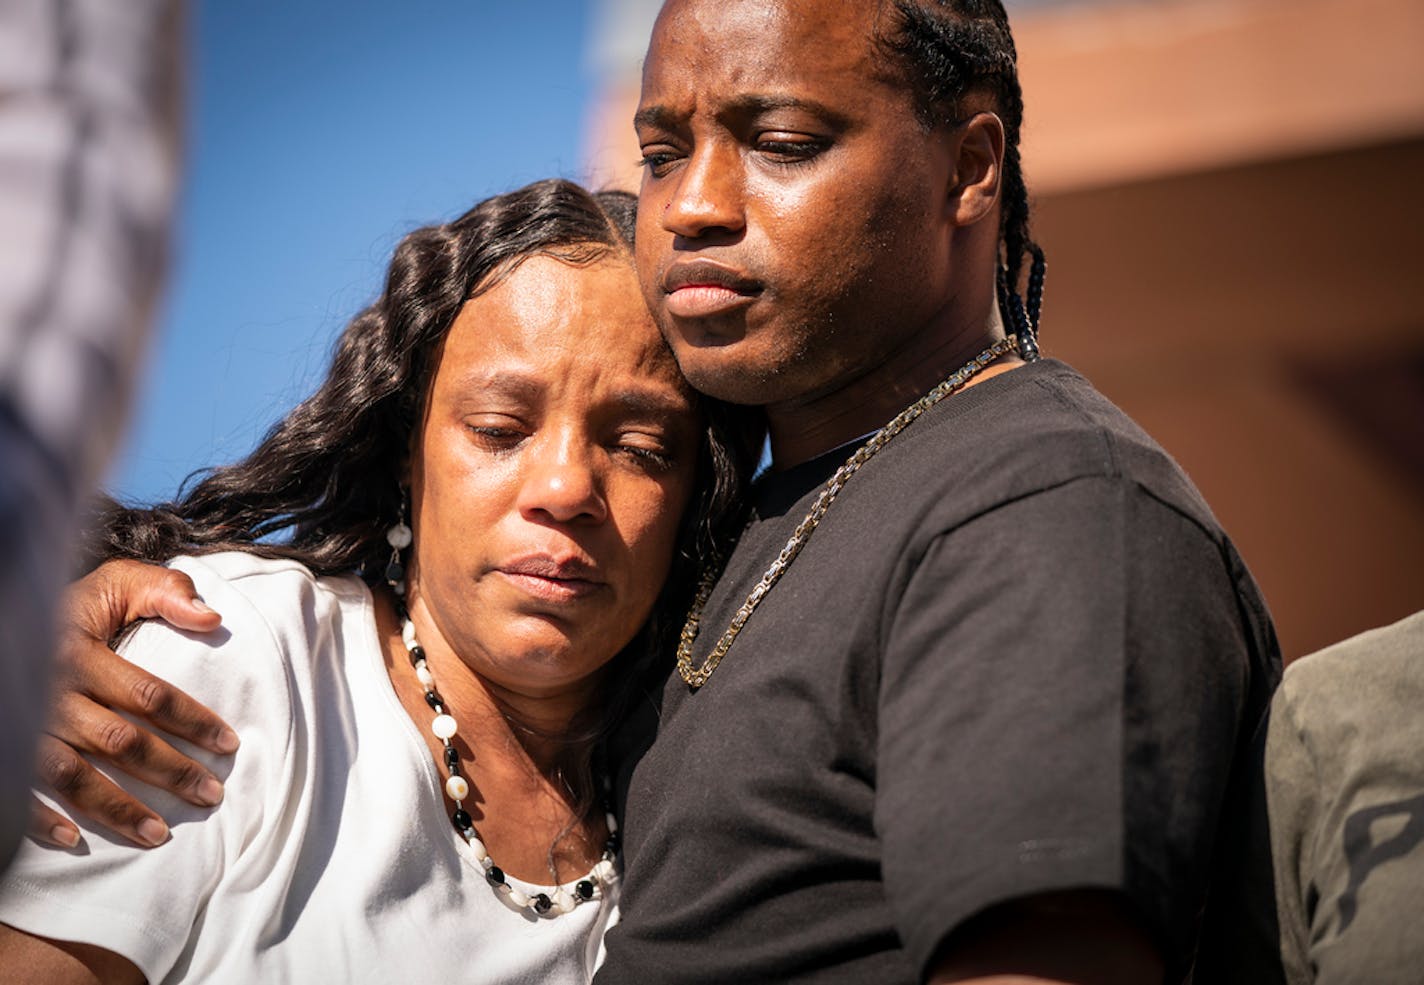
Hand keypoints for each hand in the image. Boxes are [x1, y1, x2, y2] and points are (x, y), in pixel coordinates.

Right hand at [29, 559, 236, 848]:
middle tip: (211, 795)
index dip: (192, 720)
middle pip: (119, 741)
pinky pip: (20, 789)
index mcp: (79, 652)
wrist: (5, 612)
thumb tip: (212, 618)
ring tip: (160, 836)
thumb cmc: (65, 608)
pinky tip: (74, 839)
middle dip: (170, 772)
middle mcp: (51, 691)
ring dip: (117, 809)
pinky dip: (43, 818)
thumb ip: (163, 592)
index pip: (148, 694)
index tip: (229, 744)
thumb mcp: (111, 586)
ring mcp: (23, 723)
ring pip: (72, 775)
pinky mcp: (1, 747)